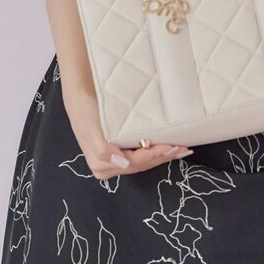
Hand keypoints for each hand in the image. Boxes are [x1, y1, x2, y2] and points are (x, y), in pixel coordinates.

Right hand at [64, 87, 193, 179]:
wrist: (80, 96)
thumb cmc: (86, 112)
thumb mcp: (92, 131)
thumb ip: (104, 151)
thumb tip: (123, 164)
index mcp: (102, 165)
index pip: (136, 163)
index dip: (155, 155)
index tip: (172, 146)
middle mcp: (109, 167)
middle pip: (142, 165)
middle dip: (163, 157)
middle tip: (183, 149)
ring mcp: (115, 160)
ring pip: (143, 162)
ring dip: (161, 156)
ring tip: (180, 149)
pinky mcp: (120, 151)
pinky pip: (140, 155)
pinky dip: (154, 151)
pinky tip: (167, 147)